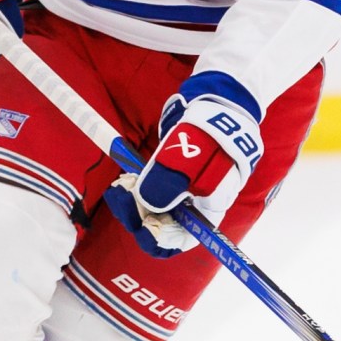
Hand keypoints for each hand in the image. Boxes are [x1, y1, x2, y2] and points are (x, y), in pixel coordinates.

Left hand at [105, 85, 262, 256]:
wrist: (219, 99)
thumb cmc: (209, 130)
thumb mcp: (187, 157)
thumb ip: (166, 185)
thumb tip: (146, 207)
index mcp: (210, 206)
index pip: (183, 240)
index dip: (158, 240)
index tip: (140, 224)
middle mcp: (197, 203)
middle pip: (164, 225)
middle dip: (138, 215)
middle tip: (121, 195)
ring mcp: (185, 188)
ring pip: (154, 208)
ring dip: (134, 201)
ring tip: (122, 184)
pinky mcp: (174, 173)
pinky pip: (152, 190)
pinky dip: (137, 188)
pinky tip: (127, 177)